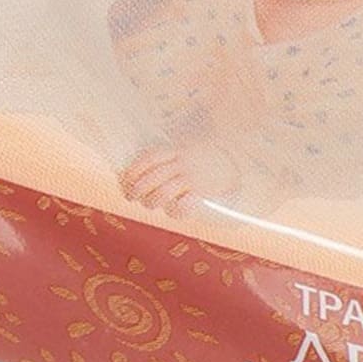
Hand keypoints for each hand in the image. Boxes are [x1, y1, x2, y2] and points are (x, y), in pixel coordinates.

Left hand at [119, 144, 239, 218]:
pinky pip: (181, 205)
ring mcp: (192, 178)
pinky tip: (173, 209)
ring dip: (151, 202)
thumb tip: (137, 174)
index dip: (132, 172)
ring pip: (162, 194)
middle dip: (137, 191)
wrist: (238, 163)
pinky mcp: (202, 192)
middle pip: (150, 179)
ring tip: (150, 204)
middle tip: (131, 197)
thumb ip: (167, 159)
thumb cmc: (206, 160)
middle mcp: (182, 163)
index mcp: (176, 151)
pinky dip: (174, 210)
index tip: (124, 181)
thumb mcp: (187, 152)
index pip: (147, 159)